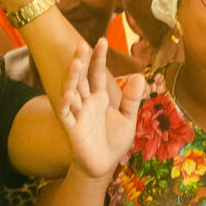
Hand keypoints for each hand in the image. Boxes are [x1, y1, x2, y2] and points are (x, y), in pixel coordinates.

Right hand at [53, 40, 142, 179]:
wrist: (104, 165)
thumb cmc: (114, 140)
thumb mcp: (128, 118)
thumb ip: (132, 99)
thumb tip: (139, 76)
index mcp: (100, 96)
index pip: (97, 73)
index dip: (98, 58)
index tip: (102, 40)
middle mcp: (86, 101)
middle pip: (81, 77)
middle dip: (81, 61)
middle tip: (82, 44)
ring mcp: (77, 113)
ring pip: (71, 92)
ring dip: (72, 78)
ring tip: (75, 63)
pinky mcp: (72, 128)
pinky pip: (66, 114)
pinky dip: (65, 104)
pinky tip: (68, 94)